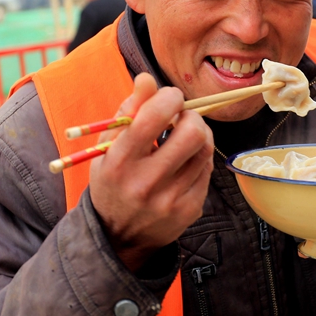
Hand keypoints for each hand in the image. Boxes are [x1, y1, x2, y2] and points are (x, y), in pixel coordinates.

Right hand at [90, 73, 214, 270]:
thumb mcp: (108, 148)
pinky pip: (207, 170)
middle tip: (181, 117)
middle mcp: (145, 183)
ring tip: (185, 135)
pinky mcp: (189, 210)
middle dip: (191, 116)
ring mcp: (170, 200)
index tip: (169, 98)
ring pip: (205, 149)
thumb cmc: (113, 181)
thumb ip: (128, 111)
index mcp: (119, 163)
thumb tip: (147, 78)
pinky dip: (200, 157)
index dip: (169, 98)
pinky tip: (186, 159)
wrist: (118, 236)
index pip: (153, 118)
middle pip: (191, 133)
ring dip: (199, 134)